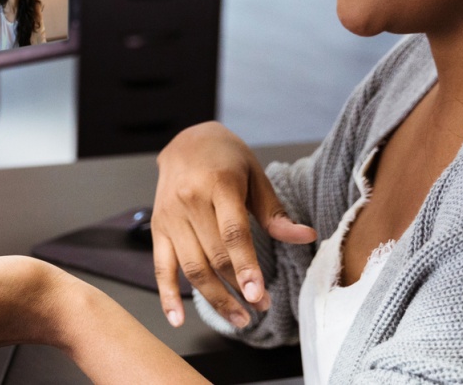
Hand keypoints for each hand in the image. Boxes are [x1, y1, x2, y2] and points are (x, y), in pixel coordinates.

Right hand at [152, 121, 315, 328]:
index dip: (246, 266)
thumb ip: (274, 211)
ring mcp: (170, 217)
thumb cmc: (225, 158)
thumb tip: (304, 237)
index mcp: (218, 184)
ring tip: (238, 318)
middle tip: (260, 308)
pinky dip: (167, 296)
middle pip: (213, 256)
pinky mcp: (158, 229)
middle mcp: (189, 201)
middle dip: (237, 289)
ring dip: (214, 298)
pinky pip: (161, 267)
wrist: (184, 141)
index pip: (232, 232)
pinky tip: (177, 319)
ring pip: (191, 267)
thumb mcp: (255, 175)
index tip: (258, 294)